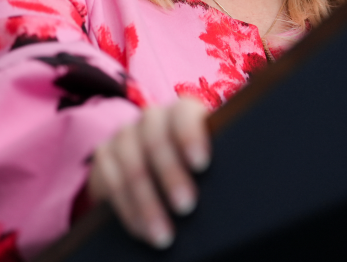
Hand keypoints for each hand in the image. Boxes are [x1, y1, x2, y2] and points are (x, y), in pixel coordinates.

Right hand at [87, 97, 209, 247]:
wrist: (153, 169)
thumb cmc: (193, 167)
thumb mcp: (204, 160)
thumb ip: (219, 162)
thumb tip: (241, 181)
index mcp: (182, 113)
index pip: (184, 112)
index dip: (191, 135)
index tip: (201, 164)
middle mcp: (151, 119)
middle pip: (155, 140)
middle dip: (171, 176)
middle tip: (187, 206)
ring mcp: (125, 136)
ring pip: (132, 166)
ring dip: (148, 203)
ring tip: (164, 234)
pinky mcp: (105, 156)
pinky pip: (111, 183)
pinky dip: (129, 211)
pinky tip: (143, 231)